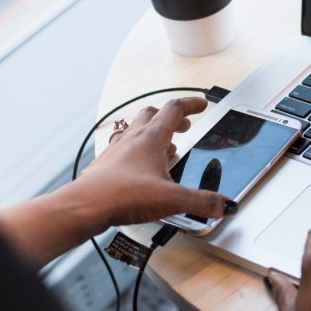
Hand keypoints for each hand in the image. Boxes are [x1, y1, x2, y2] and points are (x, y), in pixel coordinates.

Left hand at [74, 96, 232, 228]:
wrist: (85, 206)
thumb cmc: (122, 195)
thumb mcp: (172, 199)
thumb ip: (202, 202)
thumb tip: (225, 204)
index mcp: (151, 138)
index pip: (174, 109)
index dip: (191, 104)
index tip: (201, 104)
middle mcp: (132, 139)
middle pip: (153, 114)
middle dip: (171, 117)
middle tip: (184, 125)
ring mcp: (117, 151)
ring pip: (136, 130)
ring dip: (154, 133)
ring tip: (166, 148)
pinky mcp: (107, 166)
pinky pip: (124, 149)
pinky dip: (138, 152)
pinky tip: (142, 169)